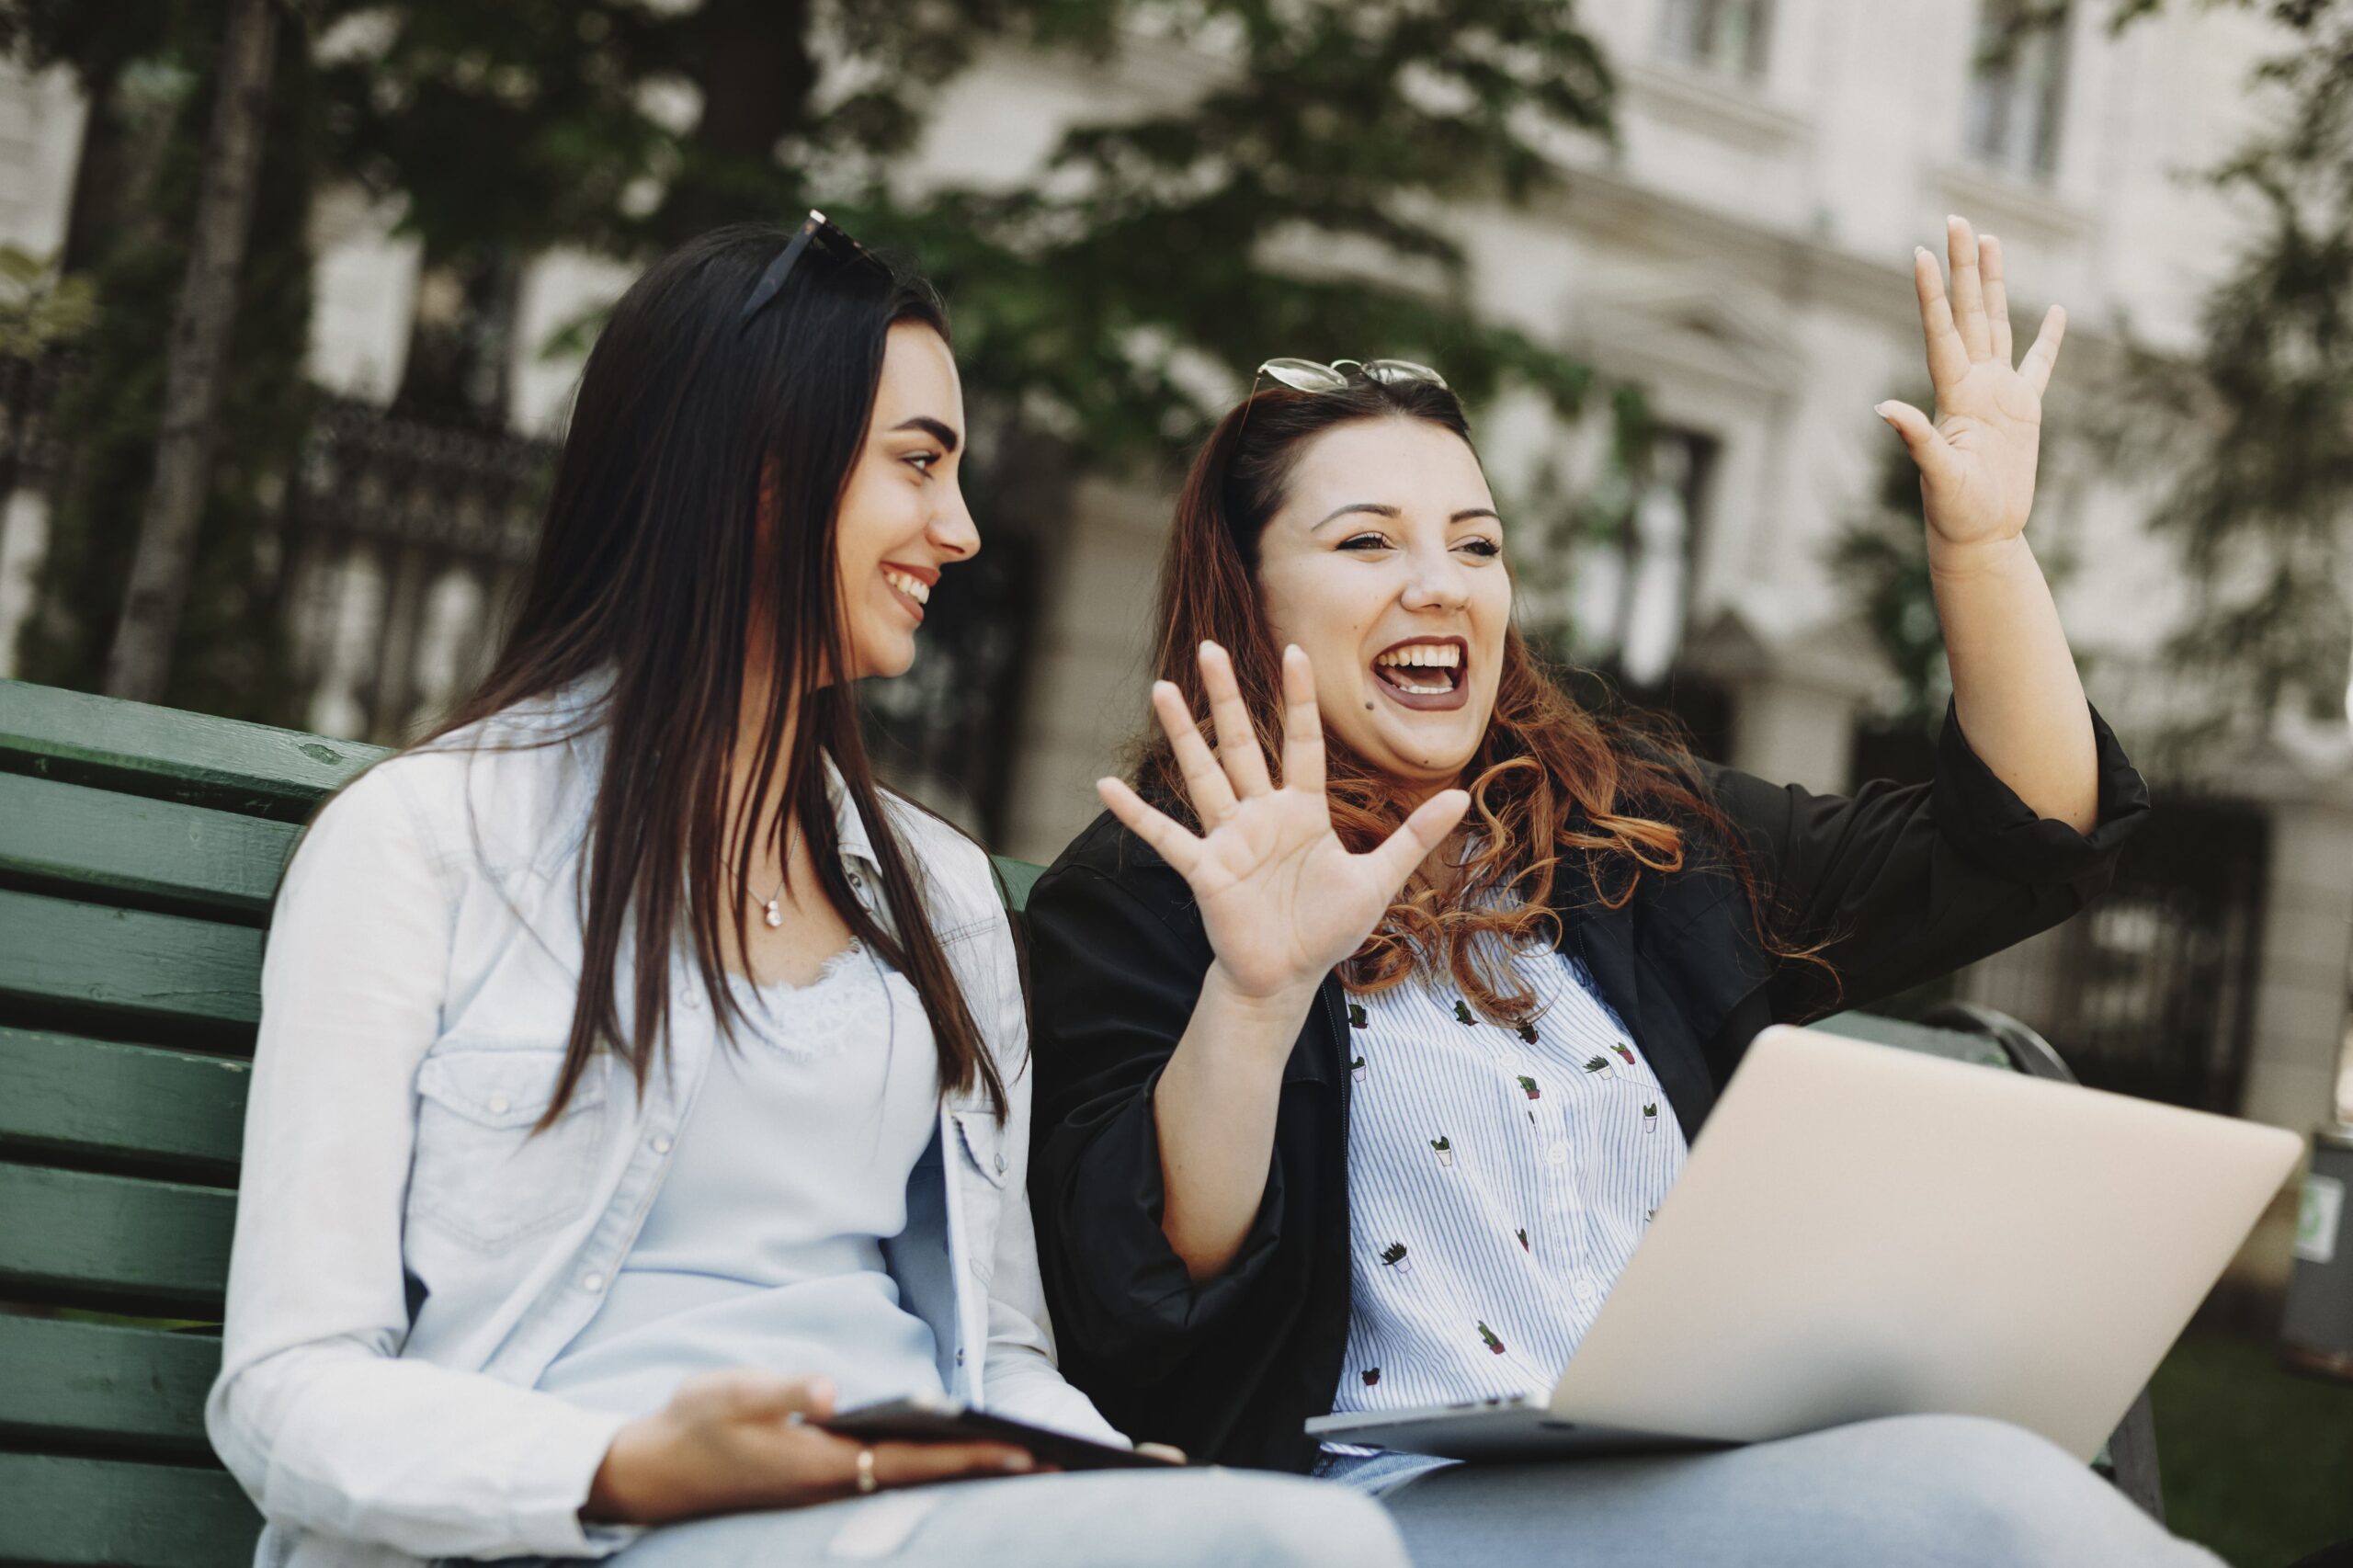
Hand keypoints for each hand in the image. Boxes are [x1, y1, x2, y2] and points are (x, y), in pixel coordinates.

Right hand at [584, 1371, 1036, 1525]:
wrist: (650, 1473)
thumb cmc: (693, 1426)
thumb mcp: (729, 1393)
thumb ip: (782, 1389)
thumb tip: (832, 1389)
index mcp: (823, 1465)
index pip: (915, 1462)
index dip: (971, 1456)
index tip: (1025, 1454)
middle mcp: (837, 1486)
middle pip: (930, 1482)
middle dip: (991, 1472)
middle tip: (1056, 1466)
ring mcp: (832, 1493)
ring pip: (918, 1485)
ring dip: (971, 1474)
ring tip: (1030, 1463)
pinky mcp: (825, 1487)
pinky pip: (896, 1482)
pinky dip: (938, 1473)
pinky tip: (965, 1463)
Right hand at [1096, 642, 1469, 1013]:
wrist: (1287, 979)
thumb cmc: (1327, 929)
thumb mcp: (1378, 879)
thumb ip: (1413, 836)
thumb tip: (1463, 796)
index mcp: (1302, 811)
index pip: (1299, 742)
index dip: (1296, 699)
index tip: (1293, 652)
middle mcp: (1261, 815)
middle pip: (1240, 743)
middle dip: (1226, 696)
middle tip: (1208, 648)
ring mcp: (1229, 840)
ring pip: (1202, 774)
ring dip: (1181, 734)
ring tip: (1160, 689)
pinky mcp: (1205, 871)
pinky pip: (1166, 836)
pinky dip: (1136, 813)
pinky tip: (1105, 785)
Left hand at [1877, 215, 2065, 561]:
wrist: (1981, 536)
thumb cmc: (1956, 513)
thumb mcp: (1936, 476)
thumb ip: (1916, 439)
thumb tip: (1883, 410)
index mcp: (1953, 394)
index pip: (1941, 331)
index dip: (1931, 293)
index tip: (1920, 251)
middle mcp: (1973, 384)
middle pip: (1969, 311)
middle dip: (1964, 266)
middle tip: (1958, 218)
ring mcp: (1999, 393)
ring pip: (1998, 324)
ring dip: (1993, 283)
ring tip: (1990, 240)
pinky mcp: (2024, 411)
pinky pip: (2039, 365)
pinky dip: (2047, 338)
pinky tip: (2054, 309)